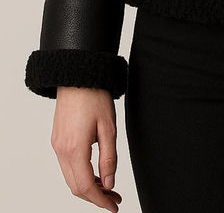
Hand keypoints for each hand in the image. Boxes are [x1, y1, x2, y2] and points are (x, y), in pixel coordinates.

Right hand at [51, 87, 122, 210]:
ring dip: (88, 186)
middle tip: (115, 198)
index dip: (100, 200)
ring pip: (70, 177)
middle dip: (95, 197)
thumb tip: (109, 184)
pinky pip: (68, 166)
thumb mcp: (108, 128)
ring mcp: (57, 145)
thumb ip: (109, 158)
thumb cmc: (95, 97)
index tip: (114, 206)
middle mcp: (61, 150)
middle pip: (76, 186)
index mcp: (74, 149)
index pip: (85, 186)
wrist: (77, 75)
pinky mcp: (58, 140)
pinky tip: (96, 173)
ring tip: (108, 187)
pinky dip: (81, 174)